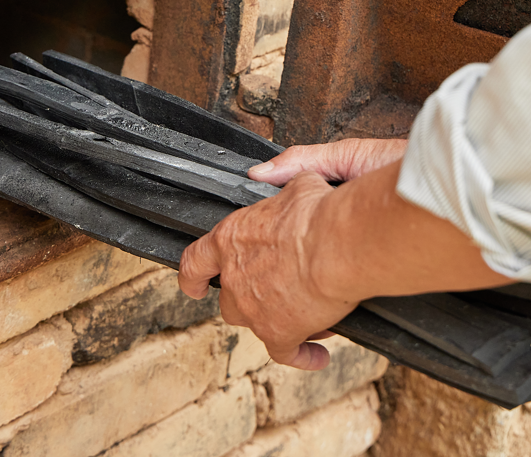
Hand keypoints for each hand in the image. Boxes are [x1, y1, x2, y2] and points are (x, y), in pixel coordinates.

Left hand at [178, 139, 511, 370]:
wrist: (338, 243)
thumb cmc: (319, 212)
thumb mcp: (296, 184)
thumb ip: (280, 183)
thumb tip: (273, 176)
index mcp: (231, 239)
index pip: (196, 261)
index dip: (193, 276)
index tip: (192, 285)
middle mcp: (234, 277)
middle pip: (228, 298)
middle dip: (248, 297)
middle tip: (275, 291)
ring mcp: (253, 308)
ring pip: (253, 323)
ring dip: (274, 320)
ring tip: (304, 314)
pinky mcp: (279, 333)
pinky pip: (286, 352)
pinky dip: (301, 355)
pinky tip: (317, 354)